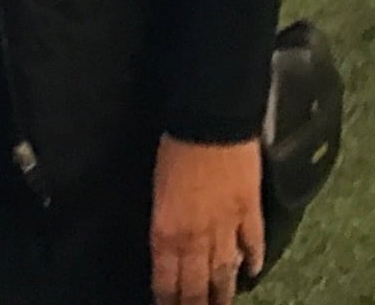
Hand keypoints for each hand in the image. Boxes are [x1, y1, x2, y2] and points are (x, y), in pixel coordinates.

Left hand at [151, 135, 264, 304]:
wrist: (208, 121)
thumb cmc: (172, 146)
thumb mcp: (155, 189)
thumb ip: (163, 223)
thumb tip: (166, 245)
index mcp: (166, 231)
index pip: (167, 281)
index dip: (168, 301)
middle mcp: (196, 238)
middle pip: (197, 287)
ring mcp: (226, 228)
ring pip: (225, 274)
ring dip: (224, 294)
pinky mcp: (250, 213)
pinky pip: (253, 246)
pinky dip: (253, 262)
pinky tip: (252, 272)